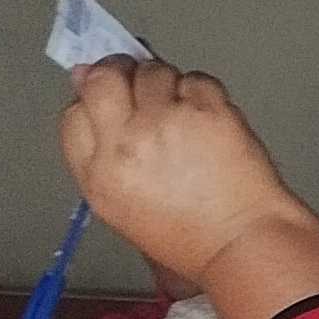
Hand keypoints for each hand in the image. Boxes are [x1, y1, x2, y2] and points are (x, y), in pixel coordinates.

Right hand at [57, 59, 317, 285]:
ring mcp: (166, 123)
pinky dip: (204, 93)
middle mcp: (126, 144)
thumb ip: (101, 149)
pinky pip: (196, 79)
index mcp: (100, 174)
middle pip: (105, 77)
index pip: (74, 113)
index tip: (114, 100)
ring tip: (186, 118)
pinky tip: (211, 123)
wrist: (244, 247)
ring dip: (168, 84)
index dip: (95, 100)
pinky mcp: (206, 111)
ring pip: (153, 71)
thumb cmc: (191, 236)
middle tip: (143, 87)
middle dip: (121, 71)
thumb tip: (85, 80)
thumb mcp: (124, 206)